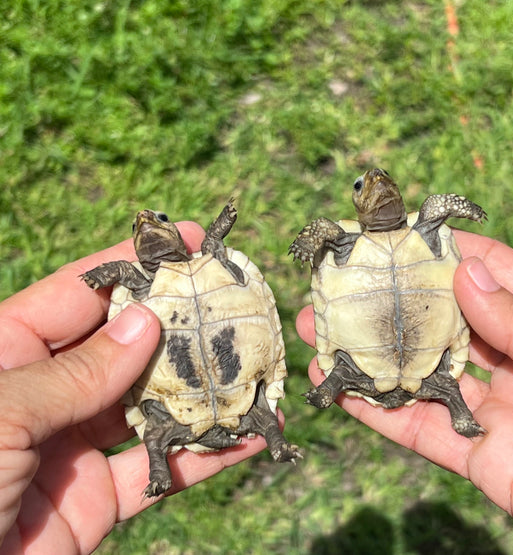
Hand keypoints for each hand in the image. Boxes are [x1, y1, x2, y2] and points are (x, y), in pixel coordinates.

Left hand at [0, 222, 267, 554]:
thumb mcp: (0, 415)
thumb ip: (75, 372)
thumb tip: (144, 323)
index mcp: (7, 355)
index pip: (79, 293)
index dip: (133, 263)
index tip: (184, 241)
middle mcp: (47, 393)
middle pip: (126, 345)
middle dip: (178, 322)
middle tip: (232, 297)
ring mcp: (76, 446)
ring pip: (152, 405)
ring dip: (202, 389)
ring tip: (253, 361)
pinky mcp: (98, 500)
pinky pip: (160, 471)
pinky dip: (206, 455)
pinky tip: (249, 436)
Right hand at [296, 230, 512, 554]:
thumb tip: (464, 277)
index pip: (493, 275)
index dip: (445, 254)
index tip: (396, 237)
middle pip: (447, 322)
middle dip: (395, 303)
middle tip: (342, 285)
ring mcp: (504, 410)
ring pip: (424, 374)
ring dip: (373, 354)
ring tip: (319, 331)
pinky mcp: (486, 460)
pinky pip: (423, 431)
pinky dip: (378, 411)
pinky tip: (336, 387)